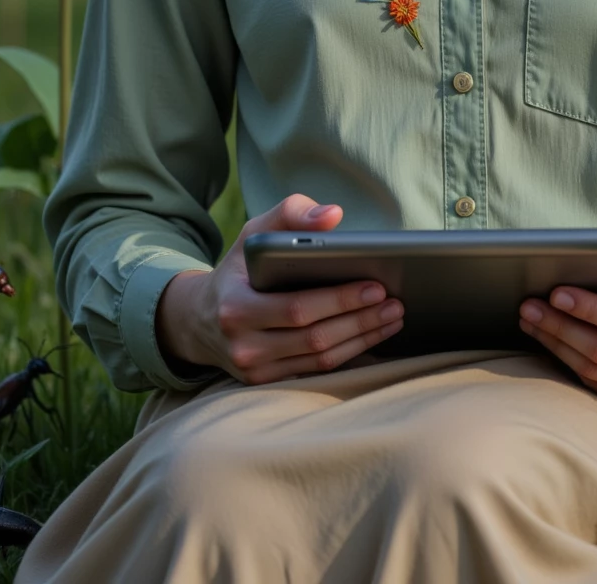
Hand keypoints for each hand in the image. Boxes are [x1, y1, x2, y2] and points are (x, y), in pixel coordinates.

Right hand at [155, 194, 404, 384]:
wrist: (201, 319)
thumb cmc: (239, 269)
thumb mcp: (254, 232)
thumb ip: (291, 213)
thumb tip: (333, 215)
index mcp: (236, 308)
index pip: (298, 308)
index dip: (340, 300)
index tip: (376, 286)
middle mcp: (244, 346)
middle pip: (315, 338)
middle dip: (361, 320)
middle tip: (395, 302)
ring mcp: (255, 371)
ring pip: (321, 359)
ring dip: (363, 339)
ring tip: (392, 317)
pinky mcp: (268, 383)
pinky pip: (316, 370)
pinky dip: (349, 354)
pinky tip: (372, 335)